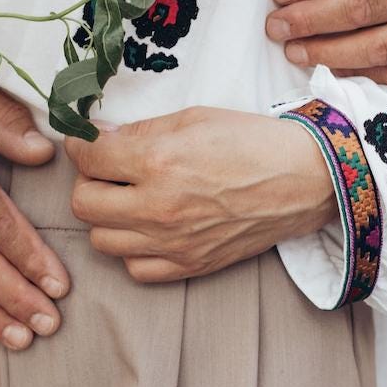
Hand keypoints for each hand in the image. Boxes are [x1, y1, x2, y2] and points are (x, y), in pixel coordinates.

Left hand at [64, 106, 335, 282]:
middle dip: (88, 181)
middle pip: (83, 203)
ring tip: (127, 199)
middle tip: (107, 169)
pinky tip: (148, 228)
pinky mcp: (190, 265)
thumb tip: (100, 137)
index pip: (88, 158)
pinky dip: (133, 249)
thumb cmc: (252, 141)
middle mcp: (158, 207)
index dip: (81, 144)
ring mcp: (172, 242)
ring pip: (102, 240)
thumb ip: (141, 130)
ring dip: (107, 216)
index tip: (87, 141)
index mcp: (158, 162)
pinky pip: (135, 269)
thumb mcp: (194, 118)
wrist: (305, 180)